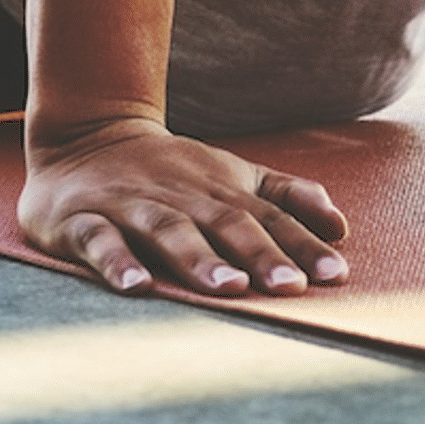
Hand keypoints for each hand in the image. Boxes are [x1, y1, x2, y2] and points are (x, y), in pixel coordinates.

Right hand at [20, 115, 350, 297]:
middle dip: (259, 256)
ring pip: (169, 232)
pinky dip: (117, 263)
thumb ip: (288, 197)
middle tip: (290, 288)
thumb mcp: (234, 176)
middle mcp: (181, 198)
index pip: (269, 218)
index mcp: (220, 191)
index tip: (335, 276)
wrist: (85, 135)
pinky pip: (99, 242)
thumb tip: (341, 227)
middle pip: (225, 226)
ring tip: (229, 288)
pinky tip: (136, 287)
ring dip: (199, 260)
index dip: (303, 245)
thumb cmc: (174, 171)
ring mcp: (131, 207)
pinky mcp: (83, 221)